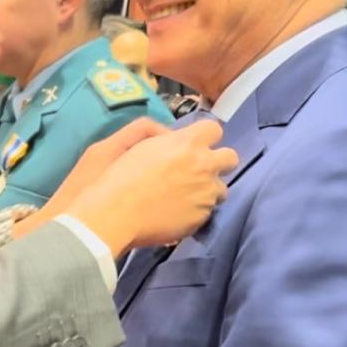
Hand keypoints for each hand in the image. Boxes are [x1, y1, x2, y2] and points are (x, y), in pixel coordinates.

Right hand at [64, 119, 235, 256]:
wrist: (116, 213)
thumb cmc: (120, 175)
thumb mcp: (139, 145)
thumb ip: (166, 140)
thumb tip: (176, 142)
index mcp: (187, 143)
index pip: (214, 129)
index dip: (205, 135)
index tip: (195, 142)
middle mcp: (203, 166)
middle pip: (230, 157)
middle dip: (218, 161)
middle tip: (198, 168)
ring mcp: (206, 194)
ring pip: (221, 187)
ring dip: (207, 188)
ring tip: (185, 195)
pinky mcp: (202, 217)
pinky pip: (208, 209)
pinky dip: (196, 209)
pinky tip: (176, 211)